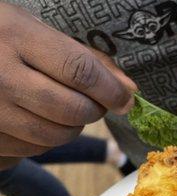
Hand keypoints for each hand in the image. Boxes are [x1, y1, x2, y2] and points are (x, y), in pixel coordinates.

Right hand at [0, 4, 136, 166]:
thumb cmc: (0, 38)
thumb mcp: (34, 29)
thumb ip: (84, 57)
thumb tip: (128, 90)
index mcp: (14, 35)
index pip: (80, 71)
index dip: (111, 91)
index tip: (125, 99)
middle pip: (71, 110)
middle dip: (94, 111)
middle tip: (94, 103)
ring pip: (54, 136)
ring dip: (72, 128)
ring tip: (64, 109)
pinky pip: (31, 149)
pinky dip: (45, 140)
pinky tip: (38, 119)